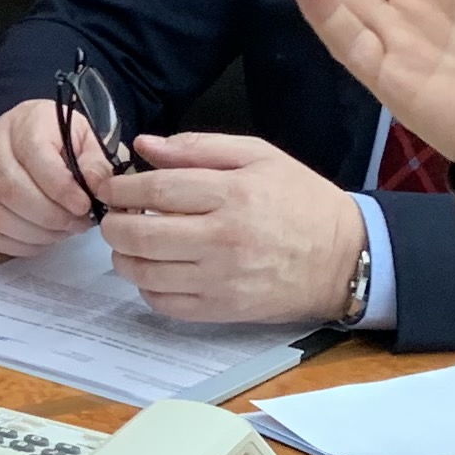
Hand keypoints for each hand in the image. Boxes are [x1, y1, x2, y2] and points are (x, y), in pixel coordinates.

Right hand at [0, 97, 114, 256]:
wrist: (31, 136)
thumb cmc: (62, 140)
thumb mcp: (87, 140)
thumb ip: (95, 162)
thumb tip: (96, 187)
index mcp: (25, 123)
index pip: (34, 155)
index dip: (60, 187)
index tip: (84, 206)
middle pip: (9, 189)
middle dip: (48, 216)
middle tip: (76, 224)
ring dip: (34, 233)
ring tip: (62, 232)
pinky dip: (17, 244)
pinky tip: (41, 240)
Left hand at [97, 133, 366, 325]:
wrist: (345, 257)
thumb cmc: (301, 202)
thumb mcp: (259, 156)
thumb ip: (198, 147)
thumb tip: (145, 145)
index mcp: (232, 194)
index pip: (156, 189)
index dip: (121, 188)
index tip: (109, 187)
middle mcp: (223, 239)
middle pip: (141, 234)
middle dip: (114, 224)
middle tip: (115, 217)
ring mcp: (222, 279)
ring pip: (146, 273)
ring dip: (124, 257)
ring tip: (131, 243)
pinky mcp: (223, 309)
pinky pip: (165, 303)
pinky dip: (147, 288)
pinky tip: (156, 271)